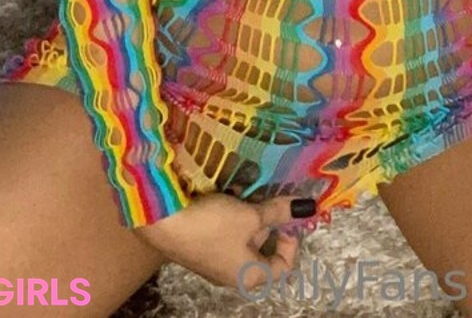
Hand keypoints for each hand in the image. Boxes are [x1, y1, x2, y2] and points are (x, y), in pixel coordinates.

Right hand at [136, 191, 309, 292]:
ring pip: (244, 242)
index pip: (283, 268)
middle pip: (263, 254)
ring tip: (247, 195)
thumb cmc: (213, 225)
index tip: (288, 219)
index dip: (292, 243)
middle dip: (269, 225)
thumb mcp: (250, 216)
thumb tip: (308, 207)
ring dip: (250, 218)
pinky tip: (228, 197)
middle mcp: (233, 275)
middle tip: (268, 202)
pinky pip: (226, 236)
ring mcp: (215, 263)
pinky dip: (233, 218)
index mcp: (250, 276)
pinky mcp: (201, 247)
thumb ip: (278, 212)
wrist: (163, 223)